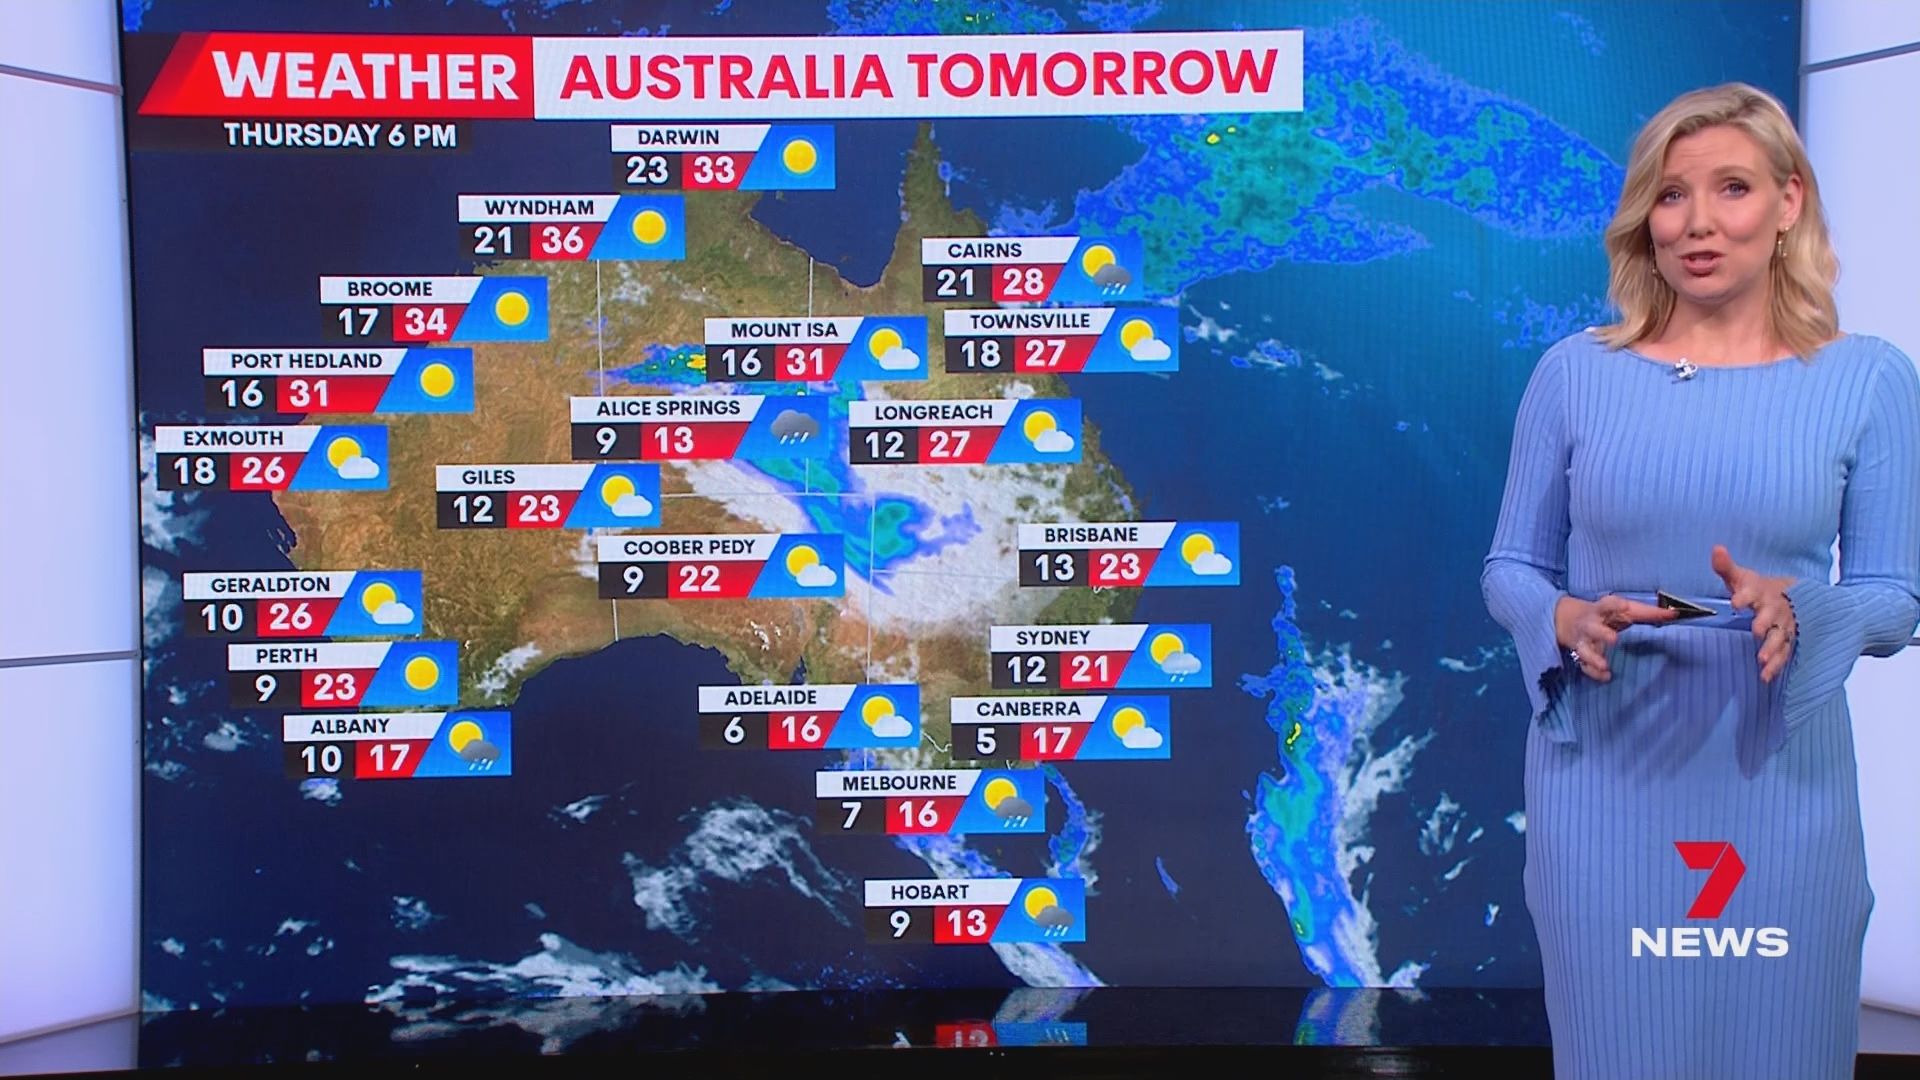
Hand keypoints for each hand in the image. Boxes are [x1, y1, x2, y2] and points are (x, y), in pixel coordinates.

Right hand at [1555, 594, 1678, 680]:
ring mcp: (1584, 641)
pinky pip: (1585, 665)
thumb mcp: (1624, 610)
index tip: (1624, 605)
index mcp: (1602, 610)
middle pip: (1593, 628)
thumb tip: (1674, 614)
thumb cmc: (1607, 615)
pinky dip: (1594, 672)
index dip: (1615, 605)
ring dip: (1594, 657)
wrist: (1570, 621)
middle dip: (1602, 634)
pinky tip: (1606, 676)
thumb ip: (1647, 613)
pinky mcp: (1581, 655)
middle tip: (1613, 639)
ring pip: (1585, 649)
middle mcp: (1590, 625)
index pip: (1607, 604)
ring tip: (1605, 666)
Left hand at [1711, 545, 1797, 681]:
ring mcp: (1782, 626)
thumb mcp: (1742, 576)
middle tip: (1756, 631)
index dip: (1744, 596)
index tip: (1735, 602)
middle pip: (1770, 617)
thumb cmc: (1757, 588)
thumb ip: (1726, 566)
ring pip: (1779, 638)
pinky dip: (1776, 665)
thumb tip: (1716, 548)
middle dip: (1764, 624)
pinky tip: (1765, 676)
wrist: (1789, 596)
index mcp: (1760, 592)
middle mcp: (1774, 610)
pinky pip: (1783, 654)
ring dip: (1772, 649)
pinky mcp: (1786, 640)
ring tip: (1762, 659)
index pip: (1752, 592)